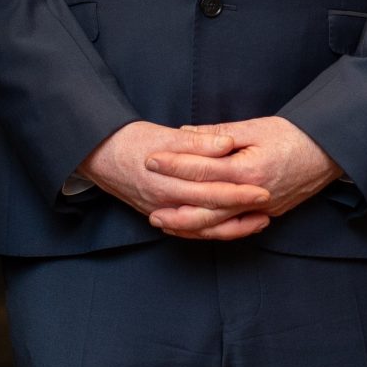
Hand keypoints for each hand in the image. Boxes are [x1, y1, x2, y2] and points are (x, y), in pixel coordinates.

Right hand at [80, 121, 269, 239]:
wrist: (98, 155)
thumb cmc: (131, 140)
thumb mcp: (163, 136)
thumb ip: (197, 143)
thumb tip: (227, 144)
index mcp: (168, 182)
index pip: (212, 191)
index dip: (239, 193)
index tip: (263, 190)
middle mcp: (165, 203)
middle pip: (211, 213)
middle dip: (242, 212)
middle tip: (268, 206)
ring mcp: (161, 212)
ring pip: (201, 229)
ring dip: (231, 227)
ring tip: (257, 222)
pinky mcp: (158, 215)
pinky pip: (188, 231)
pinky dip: (210, 231)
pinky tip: (227, 227)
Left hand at [147, 116, 340, 235]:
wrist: (330, 152)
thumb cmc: (294, 135)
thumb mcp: (256, 127)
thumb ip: (218, 133)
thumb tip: (184, 133)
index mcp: (249, 170)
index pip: (203, 170)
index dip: (175, 165)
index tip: (151, 160)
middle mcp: (254, 195)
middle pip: (207, 207)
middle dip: (175, 206)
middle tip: (147, 203)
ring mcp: (262, 209)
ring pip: (219, 225)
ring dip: (189, 226)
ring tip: (164, 221)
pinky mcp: (268, 214)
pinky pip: (234, 227)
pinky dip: (212, 230)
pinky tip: (195, 228)